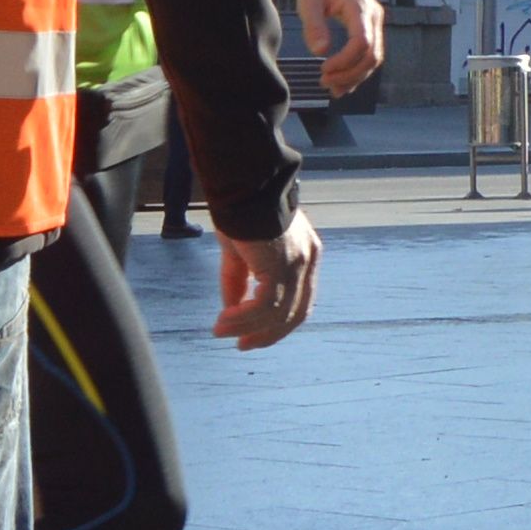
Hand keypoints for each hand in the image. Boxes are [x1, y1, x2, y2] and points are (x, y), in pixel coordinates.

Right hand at [212, 210, 322, 349]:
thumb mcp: (240, 251)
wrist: (243, 185)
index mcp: (305, 253)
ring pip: (277, 313)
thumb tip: (232, 310)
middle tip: (244, 345)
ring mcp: (298, 264)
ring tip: (221, 332)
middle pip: (296, 312)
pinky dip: (242, 317)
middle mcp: (308, 260)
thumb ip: (240, 280)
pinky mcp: (281, 266)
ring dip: (247, 327)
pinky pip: (263, 305)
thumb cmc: (240, 210)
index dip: (279, 321)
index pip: (300, 299)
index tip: (255, 334)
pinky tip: (224, 320)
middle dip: (269, 334)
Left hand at [293, 0, 389, 101]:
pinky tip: (343, 80)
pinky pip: (370, 51)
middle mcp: (373, 14)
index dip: (345, 62)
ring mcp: (373, 19)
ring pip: (374, 56)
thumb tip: (320, 51)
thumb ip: (314, 25)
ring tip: (333, 87)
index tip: (324, 70)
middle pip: (372, 55)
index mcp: (360, 7)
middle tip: (326, 82)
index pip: (362, 43)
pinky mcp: (368, 23)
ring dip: (356, 75)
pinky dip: (358, 68)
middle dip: (351, 74)